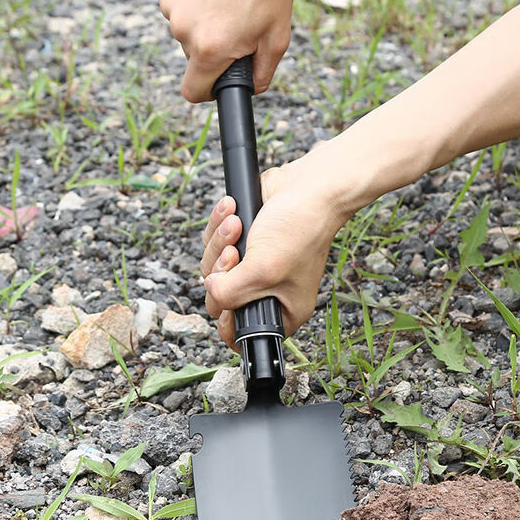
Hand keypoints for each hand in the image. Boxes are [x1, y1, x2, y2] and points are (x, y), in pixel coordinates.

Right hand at [156, 0, 294, 102]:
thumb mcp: (277, 36)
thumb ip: (262, 73)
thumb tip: (251, 89)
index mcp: (211, 49)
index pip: (193, 91)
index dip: (207, 91)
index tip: (217, 82)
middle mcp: (184, 30)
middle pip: (193, 56)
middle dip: (213, 46)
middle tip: (237, 20)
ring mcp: (171, 6)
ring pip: (186, 29)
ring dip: (203, 20)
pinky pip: (178, 6)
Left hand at [200, 155, 347, 346]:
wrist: (308, 187)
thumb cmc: (299, 230)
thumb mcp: (261, 272)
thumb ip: (229, 293)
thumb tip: (210, 290)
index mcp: (282, 310)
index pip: (243, 333)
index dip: (227, 320)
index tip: (226, 300)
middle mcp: (267, 290)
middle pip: (220, 296)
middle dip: (222, 270)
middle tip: (236, 253)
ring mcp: (253, 265)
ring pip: (214, 267)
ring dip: (220, 241)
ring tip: (237, 225)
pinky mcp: (243, 240)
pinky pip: (214, 241)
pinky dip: (219, 224)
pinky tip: (233, 211)